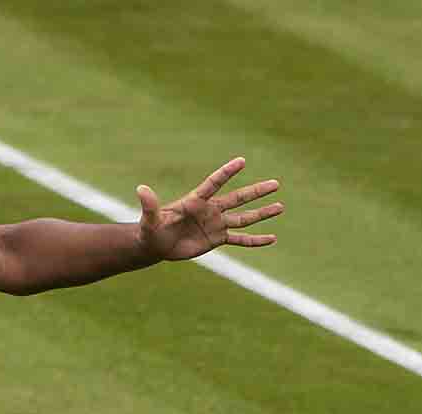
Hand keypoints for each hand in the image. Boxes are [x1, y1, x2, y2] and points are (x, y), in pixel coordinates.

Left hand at [136, 157, 282, 261]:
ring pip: (244, 217)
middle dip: (256, 191)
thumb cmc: (150, 230)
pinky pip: (241, 239)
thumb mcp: (149, 220)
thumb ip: (149, 205)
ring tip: (281, 206)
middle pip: (237, 198)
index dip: (227, 173)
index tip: (242, 161)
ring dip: (262, 213)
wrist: (155, 245)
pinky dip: (256, 240)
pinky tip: (272, 239)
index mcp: (196, 201)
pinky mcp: (217, 239)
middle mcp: (210, 210)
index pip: (214, 184)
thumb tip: (140, 189)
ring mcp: (216, 224)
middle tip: (276, 183)